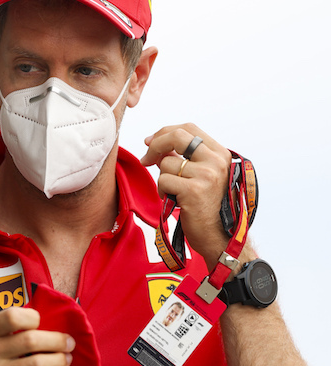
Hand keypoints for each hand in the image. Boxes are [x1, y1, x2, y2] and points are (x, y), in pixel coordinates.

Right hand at [0, 307, 74, 365]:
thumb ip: (11, 322)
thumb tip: (48, 319)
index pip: (14, 317)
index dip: (33, 317)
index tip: (40, 322)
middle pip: (32, 341)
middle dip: (58, 341)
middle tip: (68, 342)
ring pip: (38, 365)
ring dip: (59, 360)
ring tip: (65, 357)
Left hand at [140, 123, 234, 268]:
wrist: (220, 237)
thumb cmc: (207, 206)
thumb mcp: (204, 176)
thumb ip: (187, 158)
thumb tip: (157, 143)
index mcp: (220, 154)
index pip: (189, 128)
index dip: (165, 131)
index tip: (151, 142)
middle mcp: (216, 161)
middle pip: (176, 136)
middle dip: (155, 144)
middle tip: (146, 159)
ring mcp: (206, 175)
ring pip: (166, 163)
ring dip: (162, 178)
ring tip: (173, 192)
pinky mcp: (194, 190)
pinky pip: (163, 180)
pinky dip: (162, 190)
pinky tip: (173, 200)